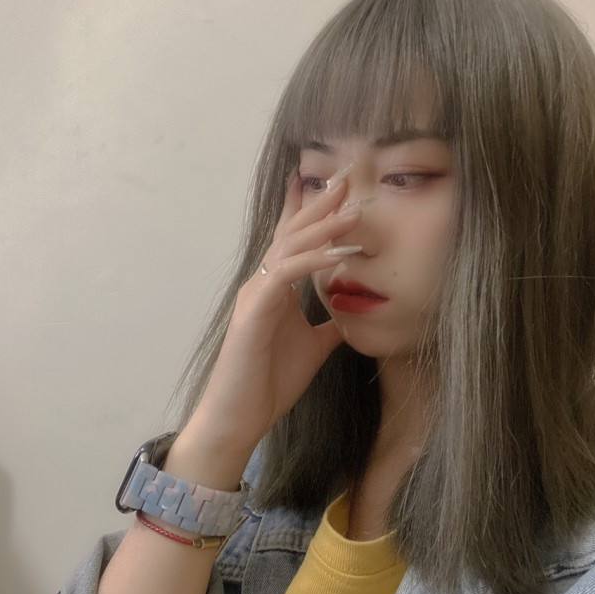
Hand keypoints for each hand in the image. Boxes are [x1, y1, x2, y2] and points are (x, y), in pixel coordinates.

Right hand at [193, 168, 361, 451]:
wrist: (241, 416)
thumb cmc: (271, 381)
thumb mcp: (314, 346)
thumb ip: (329, 325)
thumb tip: (351, 312)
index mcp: (276, 289)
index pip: (295, 243)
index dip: (313, 214)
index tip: (337, 190)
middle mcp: (263, 283)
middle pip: (293, 233)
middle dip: (320, 205)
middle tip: (346, 178)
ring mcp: (255, 294)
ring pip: (290, 248)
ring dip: (323, 226)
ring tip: (353, 208)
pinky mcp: (253, 311)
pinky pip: (286, 276)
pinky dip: (312, 261)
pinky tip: (337, 252)